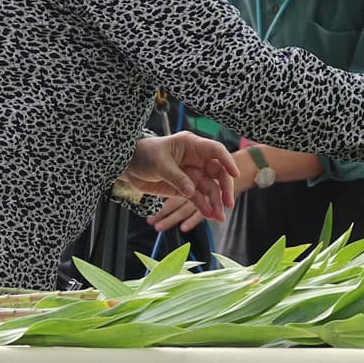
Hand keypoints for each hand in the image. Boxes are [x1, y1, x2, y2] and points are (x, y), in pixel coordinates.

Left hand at [123, 132, 239, 222]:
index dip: (227, 161)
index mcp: (191, 146)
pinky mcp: (186, 188)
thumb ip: (176, 177)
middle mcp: (196, 160)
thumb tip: (191, 192)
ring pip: (209, 188)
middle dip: (224, 188)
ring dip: (215, 202)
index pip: (215, 150)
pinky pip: (198, 198)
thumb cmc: (144, 154)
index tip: (235, 173)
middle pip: (217, 173)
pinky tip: (209, 215)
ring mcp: (192, 174)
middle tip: (228, 203)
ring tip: (219, 217)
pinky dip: (204, 206)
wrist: (129, 166)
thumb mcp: (159, 163)